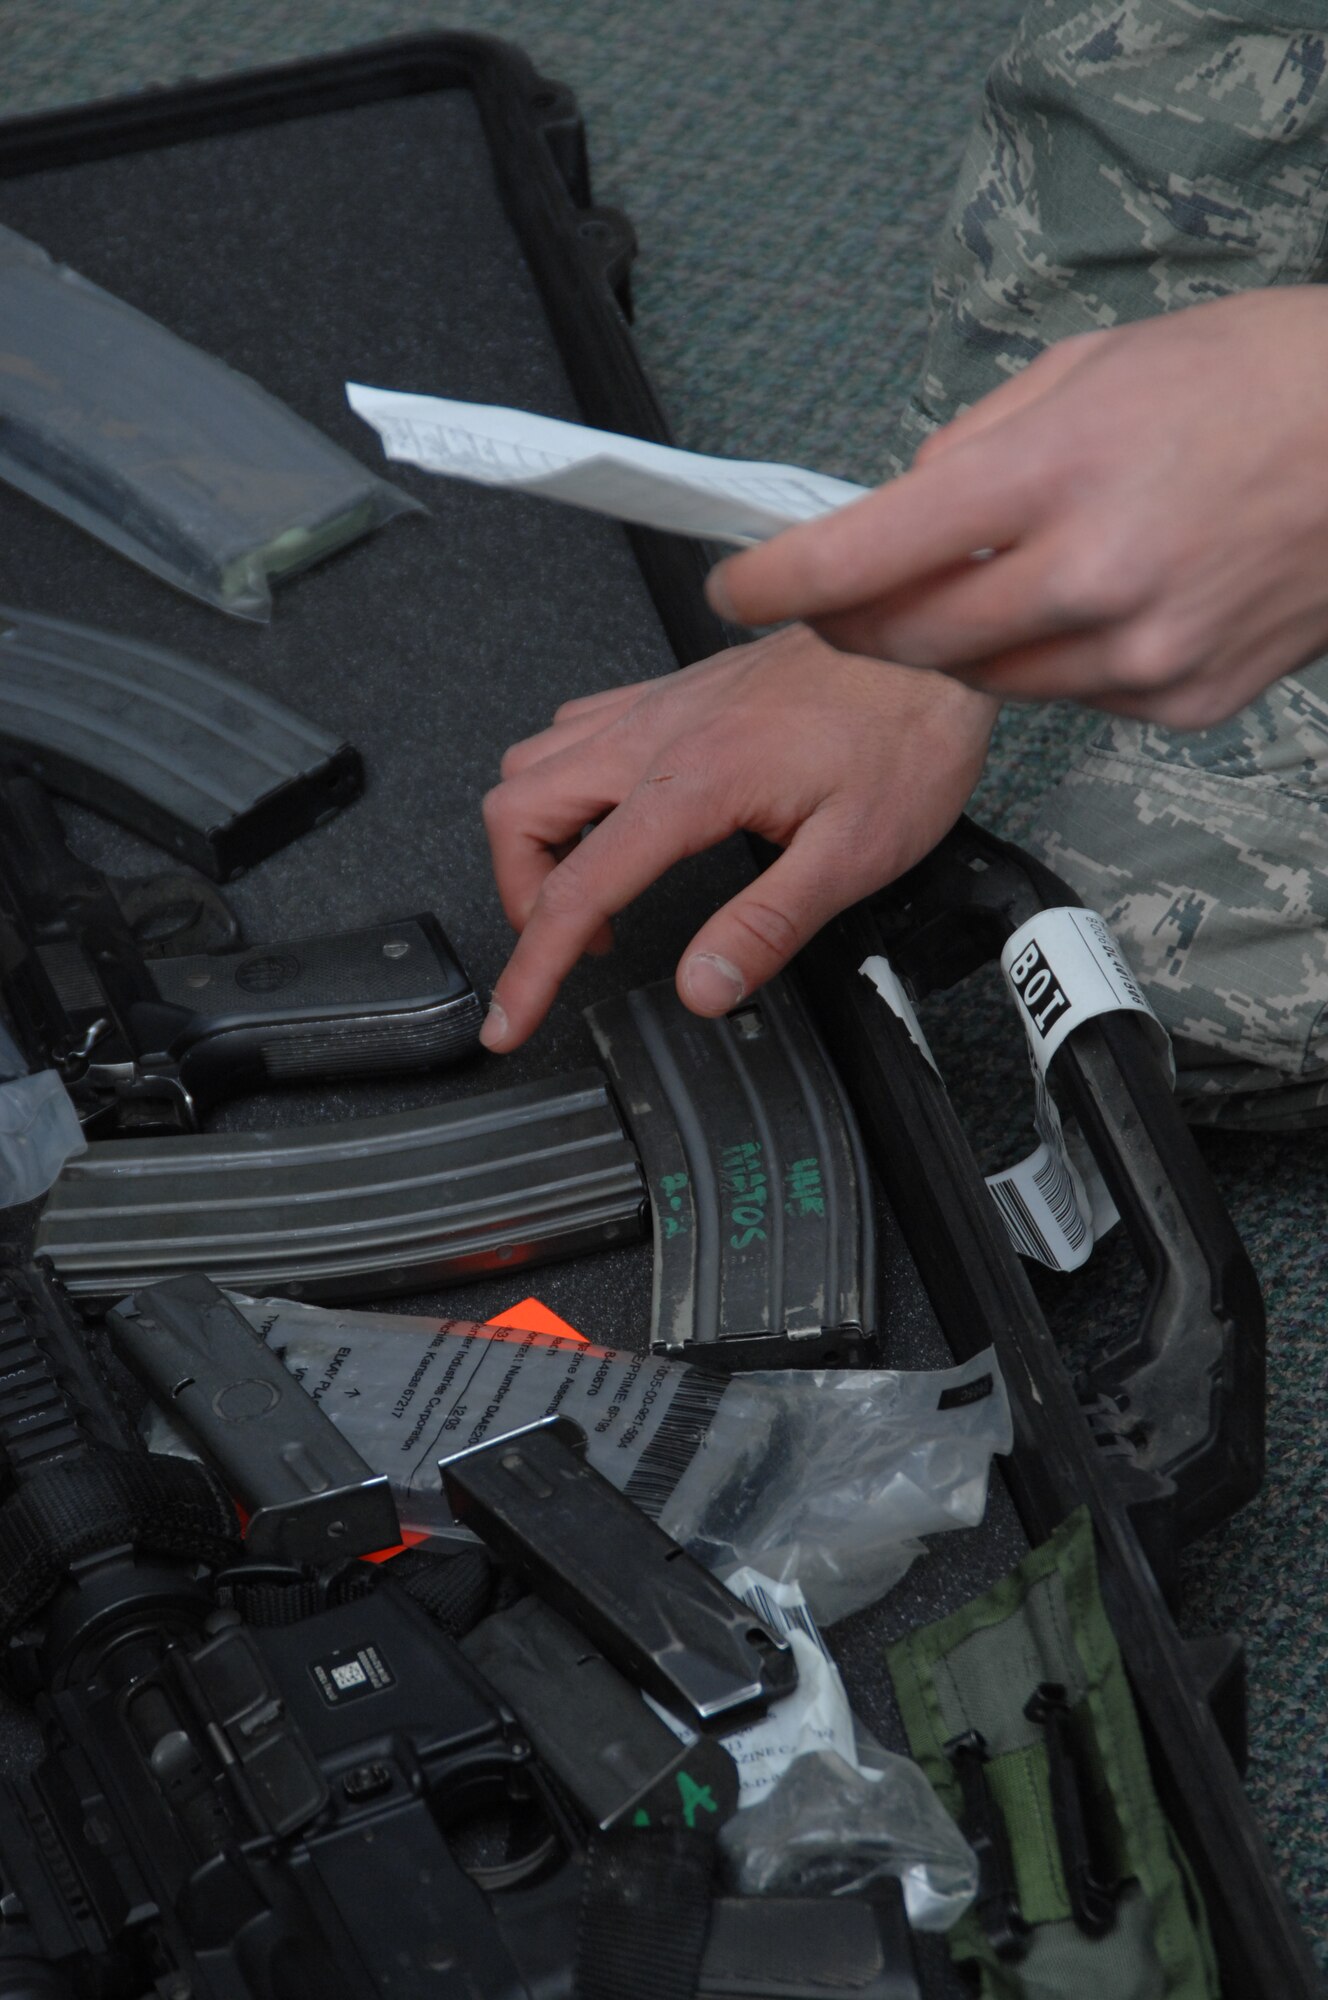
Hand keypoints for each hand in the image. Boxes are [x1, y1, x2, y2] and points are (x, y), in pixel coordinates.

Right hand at [479, 625, 997, 1048]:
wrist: (926, 633)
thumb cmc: (905, 731)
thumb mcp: (854, 854)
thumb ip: (767, 926)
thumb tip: (702, 987)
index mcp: (692, 782)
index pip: (578, 888)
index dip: (533, 968)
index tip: (513, 1019)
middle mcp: (658, 734)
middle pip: (517, 811)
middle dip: (521, 896)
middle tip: (564, 948)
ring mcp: (660, 704)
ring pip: (534, 761)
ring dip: (537, 835)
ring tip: (589, 891)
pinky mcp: (676, 689)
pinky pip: (577, 727)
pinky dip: (565, 782)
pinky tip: (611, 815)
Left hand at [708, 290, 1327, 727]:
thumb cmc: (1256, 381)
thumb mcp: (1093, 366)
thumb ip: (976, 445)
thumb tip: (899, 510)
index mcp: (1056, 471)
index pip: (863, 557)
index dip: (777, 581)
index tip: (734, 584)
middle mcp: (1091, 577)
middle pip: (904, 643)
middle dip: (849, 624)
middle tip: (833, 599)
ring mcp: (1138, 654)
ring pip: (981, 681)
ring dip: (952, 642)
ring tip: (1000, 577)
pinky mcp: (1178, 702)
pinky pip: (1066, 698)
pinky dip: (1047, 660)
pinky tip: (1093, 604)